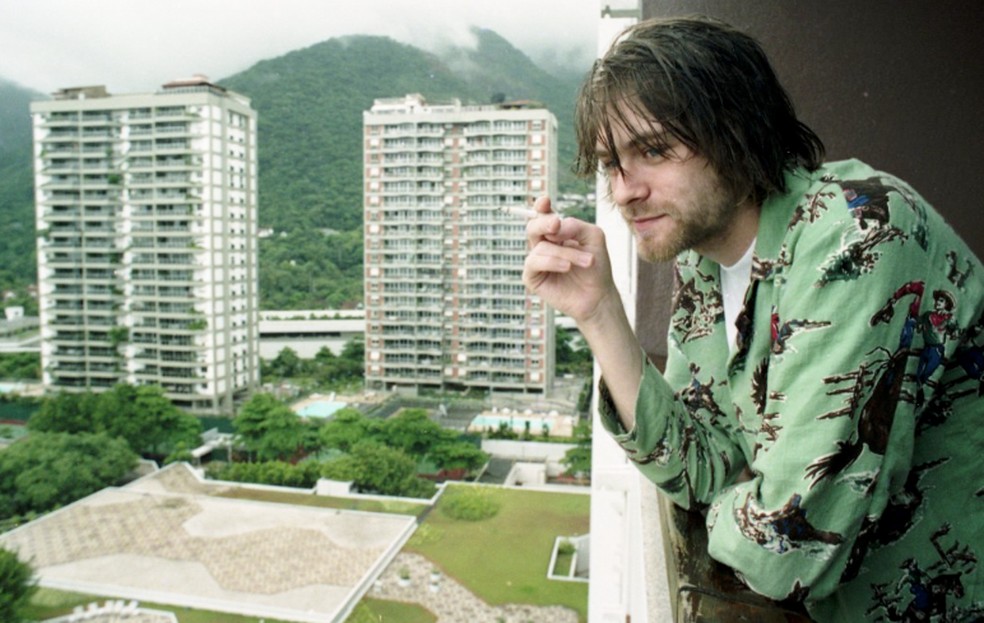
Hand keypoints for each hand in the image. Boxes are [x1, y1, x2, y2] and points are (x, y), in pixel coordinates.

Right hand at [522, 196, 618, 324]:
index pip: (543, 215)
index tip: (545, 201)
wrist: (599, 295)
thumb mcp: (593, 237)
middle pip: (533, 226)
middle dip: (544, 223)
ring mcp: (537, 261)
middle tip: (556, 224)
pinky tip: (567, 267)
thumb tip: (554, 228)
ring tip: (587, 261)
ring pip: (541, 246)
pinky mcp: (532, 277)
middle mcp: (544, 244)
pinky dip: (552, 262)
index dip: (540, 207)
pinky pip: (533, 262)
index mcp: (556, 233)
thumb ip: (575, 226)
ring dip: (565, 252)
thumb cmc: (597, 266)